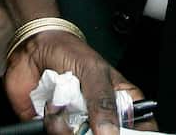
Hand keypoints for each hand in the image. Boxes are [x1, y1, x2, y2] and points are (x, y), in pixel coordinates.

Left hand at [4, 29, 149, 134]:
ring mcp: (80, 125)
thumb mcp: (94, 71)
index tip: (117, 133)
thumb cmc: (70, 52)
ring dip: (66, 129)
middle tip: (84, 119)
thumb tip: (109, 131)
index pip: (141, 128)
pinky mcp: (58, 129)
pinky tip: (50, 109)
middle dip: (94, 133)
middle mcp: (102, 117)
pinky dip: (52, 126)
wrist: (35, 49)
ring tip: (60, 105)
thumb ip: (104, 102)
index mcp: (122, 101)